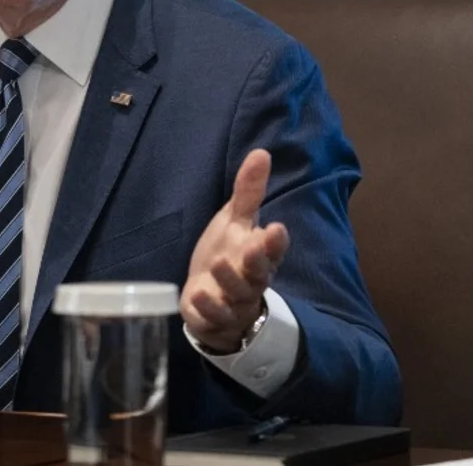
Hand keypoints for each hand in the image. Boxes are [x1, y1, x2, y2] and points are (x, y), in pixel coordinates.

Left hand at [181, 149, 289, 353]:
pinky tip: (196, 296)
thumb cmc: (228, 254)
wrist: (210, 298)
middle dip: (257, 261)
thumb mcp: (235, 221)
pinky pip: (215, 317)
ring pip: (238, 295)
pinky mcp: (215, 319)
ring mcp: (235, 303)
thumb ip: (248, 192)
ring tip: (217, 263)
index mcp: (260, 255)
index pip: (273, 249)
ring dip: (229, 281)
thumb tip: (261, 152)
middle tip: (252, 246)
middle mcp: (252, 280)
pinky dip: (207, 309)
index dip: (275, 242)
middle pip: (260, 273)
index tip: (276, 228)